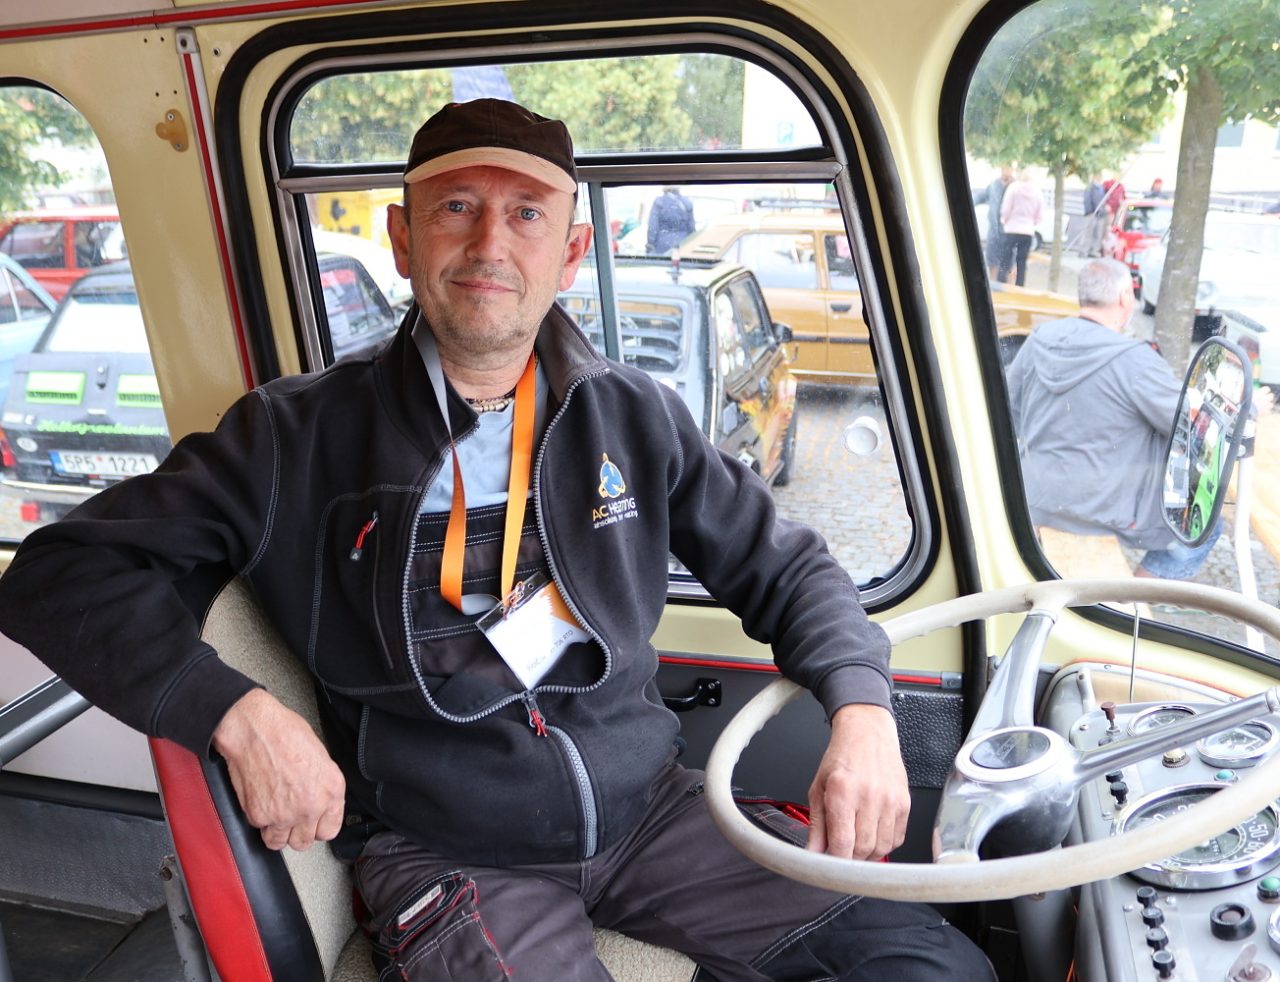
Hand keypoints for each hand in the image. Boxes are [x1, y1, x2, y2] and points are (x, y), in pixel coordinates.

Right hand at [211, 688, 345, 850]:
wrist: (255, 730)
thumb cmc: (285, 733)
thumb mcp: (320, 758)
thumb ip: (322, 786)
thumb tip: (319, 802)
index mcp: (331, 791)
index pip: (329, 830)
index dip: (318, 826)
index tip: (312, 823)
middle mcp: (310, 807)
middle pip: (304, 842)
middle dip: (296, 831)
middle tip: (290, 817)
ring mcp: (284, 815)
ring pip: (280, 842)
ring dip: (276, 831)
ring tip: (273, 812)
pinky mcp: (259, 816)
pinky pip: (260, 829)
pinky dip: (258, 819)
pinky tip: (260, 800)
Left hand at [806, 703, 909, 859]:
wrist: (868, 733)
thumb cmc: (842, 757)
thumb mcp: (818, 787)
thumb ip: (817, 824)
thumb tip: (814, 853)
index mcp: (843, 791)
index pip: (842, 843)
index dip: (835, 861)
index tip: (830, 865)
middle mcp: (870, 796)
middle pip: (863, 850)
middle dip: (851, 859)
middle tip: (841, 854)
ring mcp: (891, 800)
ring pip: (882, 848)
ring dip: (868, 855)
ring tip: (856, 845)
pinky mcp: (905, 803)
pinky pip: (897, 838)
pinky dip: (884, 845)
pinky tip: (873, 837)